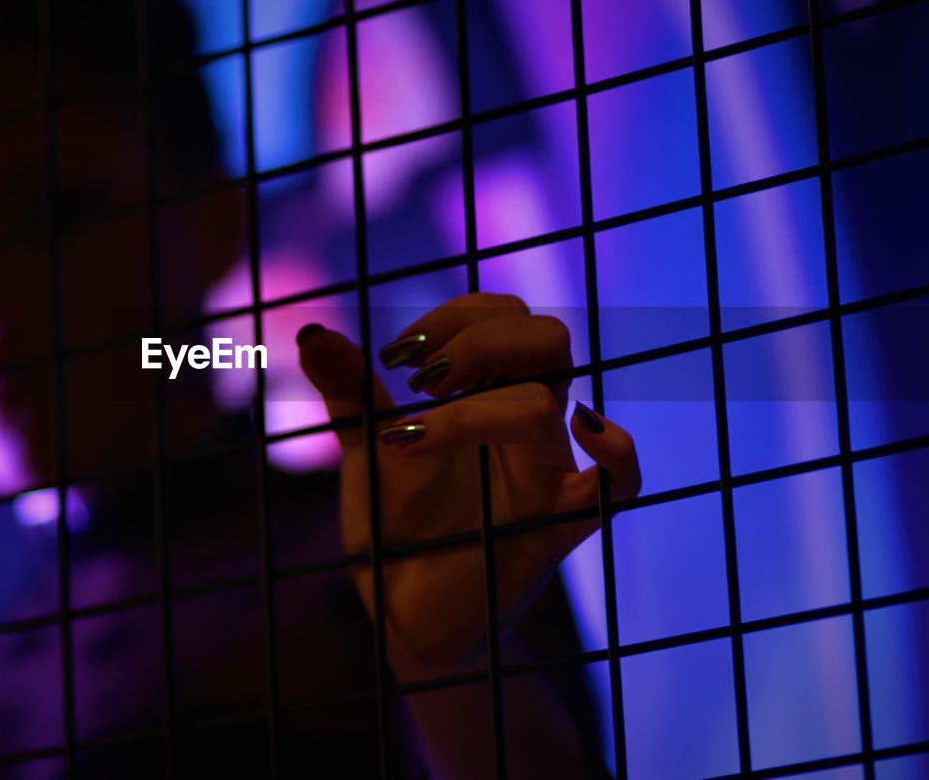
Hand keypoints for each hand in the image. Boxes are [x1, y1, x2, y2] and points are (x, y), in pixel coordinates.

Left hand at [298, 293, 640, 670]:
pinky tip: (582, 428)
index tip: (396, 356)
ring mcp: (544, 475)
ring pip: (549, 401)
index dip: (456, 315)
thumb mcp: (365, 450)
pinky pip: (618, 486)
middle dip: (477, 340)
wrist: (399, 612)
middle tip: (417, 379)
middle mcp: (527, 427)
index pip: (506, 317)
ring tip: (412, 429)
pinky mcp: (552, 529)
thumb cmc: (396, 527)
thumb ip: (349, 392)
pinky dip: (617, 453)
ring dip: (475, 403)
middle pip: (546, 339)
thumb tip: (311, 333)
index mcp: (490, 395)